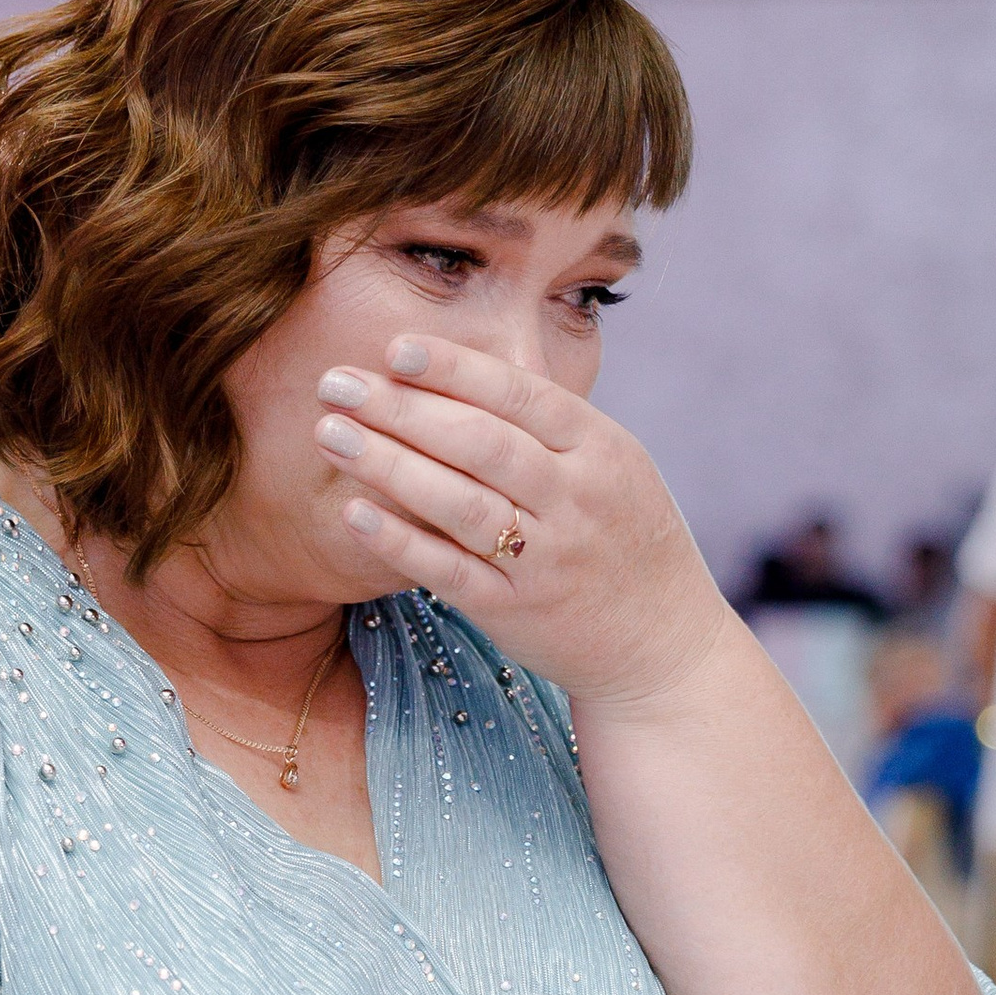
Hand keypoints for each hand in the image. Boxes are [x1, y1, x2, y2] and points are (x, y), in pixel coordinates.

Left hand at [314, 336, 728, 710]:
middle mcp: (576, 500)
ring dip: (386, 464)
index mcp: (601, 449)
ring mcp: (546, 558)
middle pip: (478, 441)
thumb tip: (459, 369)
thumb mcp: (614, 468)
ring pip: (458, 502)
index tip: (394, 347)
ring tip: (329, 433)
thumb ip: (549, 426)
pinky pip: (448, 570)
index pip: (518, 394)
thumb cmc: (625, 541)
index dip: (453, 367)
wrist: (666, 647)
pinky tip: (353, 512)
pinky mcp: (516, 610)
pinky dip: (398, 540)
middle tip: (335, 382)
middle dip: (401, 407)